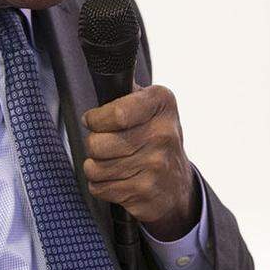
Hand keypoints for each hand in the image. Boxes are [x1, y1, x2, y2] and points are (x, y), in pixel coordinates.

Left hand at [82, 85, 200, 240]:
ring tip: (110, 163)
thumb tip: (104, 77)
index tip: (94, 121)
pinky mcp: (146, 191)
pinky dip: (101, 185)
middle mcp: (164, 133)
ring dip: (95, 167)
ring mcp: (156, 165)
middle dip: (92, 145)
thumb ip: (125, 92)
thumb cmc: (154, 139)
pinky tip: (117, 179)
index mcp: (162, 103)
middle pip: (98, 143)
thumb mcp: (148, 105)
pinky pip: (101, 188)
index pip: (115, 114)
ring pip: (96, 167)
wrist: (177, 184)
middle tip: (104, 145)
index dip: (95, 120)